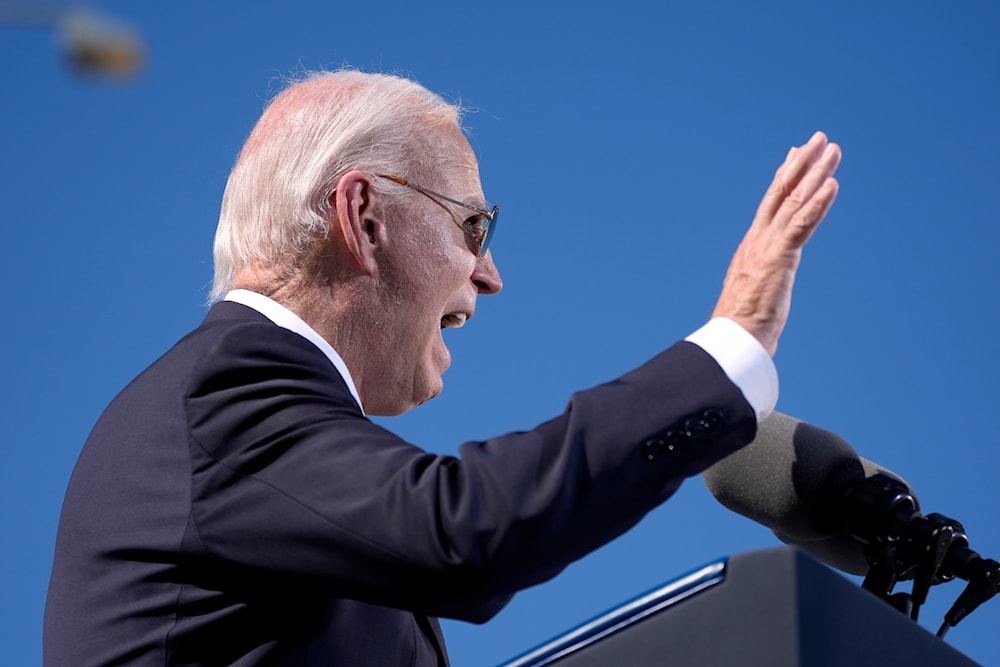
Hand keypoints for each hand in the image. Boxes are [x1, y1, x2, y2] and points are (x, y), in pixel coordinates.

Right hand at [712, 131, 840, 355]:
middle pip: (782, 193)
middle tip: (819, 139)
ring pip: (794, 202)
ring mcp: (767, 247)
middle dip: (801, 164)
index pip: (771, 204)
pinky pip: (801, 225)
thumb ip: (763, 278)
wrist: (733, 339)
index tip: (795, 155)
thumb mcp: (755, 291)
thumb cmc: (743, 325)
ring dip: (815, 174)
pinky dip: (818, 204)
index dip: (784, 177)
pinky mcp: (778, 258)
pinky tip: (833, 185)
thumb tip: (765, 283)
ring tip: (832, 151)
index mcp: (752, 246)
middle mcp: (758, 240)